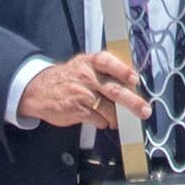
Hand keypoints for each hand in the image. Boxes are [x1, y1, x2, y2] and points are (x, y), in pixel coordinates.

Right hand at [15, 50, 150, 135]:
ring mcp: (82, 95)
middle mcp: (87, 77)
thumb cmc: (68, 78)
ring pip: (109, 109)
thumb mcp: (83, 65)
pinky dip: (104, 122)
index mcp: (90, 62)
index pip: (109, 63)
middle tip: (144, 111)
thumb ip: (105, 71)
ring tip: (118, 119)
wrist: (39, 90)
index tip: (134, 79)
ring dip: (118, 117)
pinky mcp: (78, 111)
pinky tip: (101, 120)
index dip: (123, 71)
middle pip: (115, 90)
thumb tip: (131, 85)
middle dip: (133, 102)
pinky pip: (99, 119)